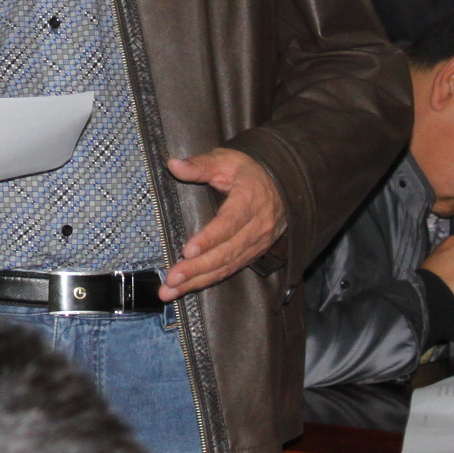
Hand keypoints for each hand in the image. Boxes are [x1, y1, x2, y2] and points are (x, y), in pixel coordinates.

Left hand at [159, 149, 286, 299]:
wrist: (282, 185)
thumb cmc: (249, 172)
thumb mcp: (226, 161)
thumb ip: (200, 165)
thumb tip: (173, 164)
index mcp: (249, 201)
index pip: (228, 224)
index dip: (208, 239)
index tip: (187, 251)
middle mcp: (257, 227)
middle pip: (226, 252)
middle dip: (197, 269)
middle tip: (171, 280)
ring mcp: (257, 243)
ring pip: (226, 266)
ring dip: (198, 281)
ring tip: (171, 291)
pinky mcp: (252, 253)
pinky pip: (230, 270)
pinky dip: (208, 280)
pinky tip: (188, 288)